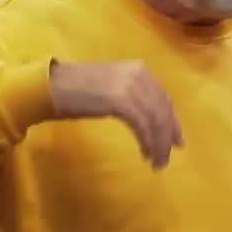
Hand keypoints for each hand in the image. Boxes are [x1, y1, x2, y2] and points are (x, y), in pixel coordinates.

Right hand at [48, 60, 183, 167]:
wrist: (54, 86)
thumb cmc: (78, 89)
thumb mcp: (112, 88)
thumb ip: (133, 97)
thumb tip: (152, 121)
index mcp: (139, 69)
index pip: (164, 99)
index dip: (173, 122)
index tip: (177, 142)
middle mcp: (138, 74)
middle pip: (163, 110)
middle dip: (167, 136)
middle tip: (166, 158)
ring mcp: (130, 86)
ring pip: (155, 119)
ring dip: (158, 144)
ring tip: (157, 162)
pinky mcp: (120, 99)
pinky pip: (142, 125)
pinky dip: (147, 141)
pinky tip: (145, 153)